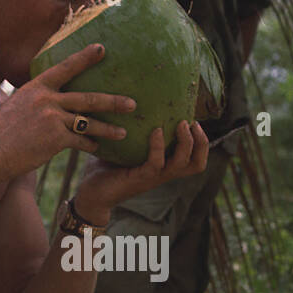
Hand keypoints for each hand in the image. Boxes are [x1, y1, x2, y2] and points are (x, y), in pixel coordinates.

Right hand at [0, 44, 135, 176]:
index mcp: (36, 87)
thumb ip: (35, 100)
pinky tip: (97, 148)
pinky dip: (90, 145)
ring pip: (89, 122)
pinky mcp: (56, 138)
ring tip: (124, 132)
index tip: (102, 49)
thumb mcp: (15, 105)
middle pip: (87, 98)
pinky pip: (80, 141)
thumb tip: (47, 98)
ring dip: (108, 128)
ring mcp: (53, 118)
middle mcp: (47, 99)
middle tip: (132, 103)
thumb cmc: (0, 132)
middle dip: (112, 101)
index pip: (65, 68)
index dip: (84, 58)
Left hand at [75, 120, 210, 220]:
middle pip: (197, 164)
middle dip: (201, 142)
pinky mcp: (139, 179)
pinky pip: (156, 163)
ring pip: (182, 164)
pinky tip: (155, 130)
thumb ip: (135, 129)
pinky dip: (158, 146)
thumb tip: (133, 99)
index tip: (194, 122)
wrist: (90, 193)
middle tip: (192, 123)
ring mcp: (153, 177)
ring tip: (180, 123)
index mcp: (164, 166)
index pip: (195, 160)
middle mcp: (163, 173)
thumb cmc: (106, 167)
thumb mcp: (126, 146)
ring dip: (186, 142)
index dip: (202, 143)